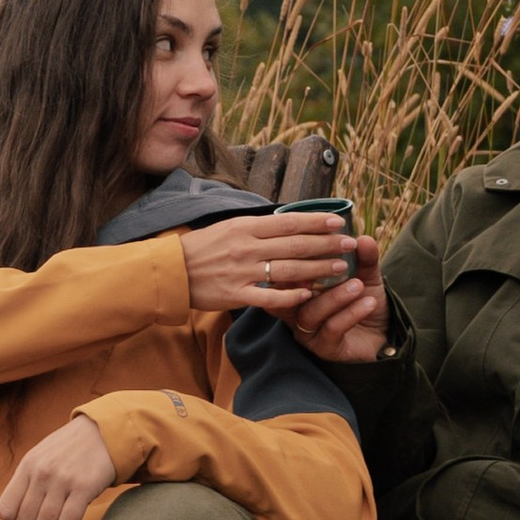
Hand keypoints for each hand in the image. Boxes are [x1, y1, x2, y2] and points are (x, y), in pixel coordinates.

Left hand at [0, 413, 119, 519]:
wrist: (103, 432)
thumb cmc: (68, 449)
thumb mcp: (39, 458)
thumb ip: (23, 484)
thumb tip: (5, 518)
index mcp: (27, 466)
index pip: (5, 510)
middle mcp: (41, 473)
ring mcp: (62, 480)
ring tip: (61, 515)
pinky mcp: (84, 488)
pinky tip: (75, 514)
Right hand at [177, 211, 362, 317]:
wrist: (170, 271)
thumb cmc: (201, 248)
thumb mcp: (228, 227)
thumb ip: (257, 227)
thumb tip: (288, 223)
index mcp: (245, 227)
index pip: (289, 222)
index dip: (316, 222)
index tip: (338, 221)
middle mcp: (246, 247)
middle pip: (295, 245)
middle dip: (326, 244)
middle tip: (349, 244)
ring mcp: (242, 272)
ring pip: (288, 270)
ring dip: (318, 269)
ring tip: (340, 268)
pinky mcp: (236, 295)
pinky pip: (269, 297)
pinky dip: (290, 296)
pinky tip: (308, 295)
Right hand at [286, 236, 388, 365]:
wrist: (384, 333)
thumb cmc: (365, 299)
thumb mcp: (365, 275)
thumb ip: (363, 258)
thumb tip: (363, 239)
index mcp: (299, 288)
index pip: (286, 274)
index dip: (295, 259)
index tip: (312, 243)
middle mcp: (297, 310)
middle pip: (289, 294)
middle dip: (306, 276)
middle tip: (331, 262)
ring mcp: (308, 331)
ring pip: (311, 312)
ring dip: (336, 297)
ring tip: (358, 285)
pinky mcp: (324, 348)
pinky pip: (332, 329)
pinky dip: (350, 313)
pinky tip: (368, 303)